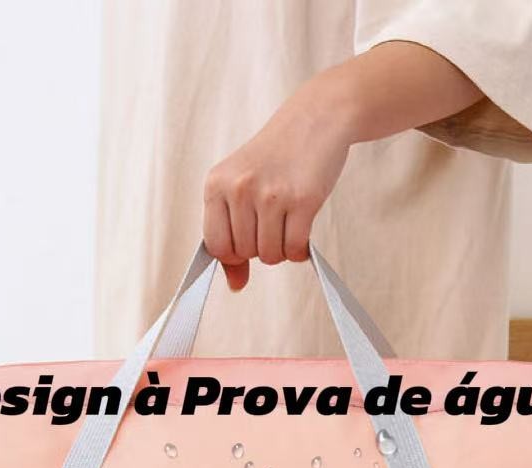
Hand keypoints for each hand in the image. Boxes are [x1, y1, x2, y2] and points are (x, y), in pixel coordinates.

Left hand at [203, 82, 351, 290]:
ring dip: (282, 249)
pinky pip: (295, 249)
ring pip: (270, 255)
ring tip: (287, 223)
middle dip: (261, 247)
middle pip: (246, 253)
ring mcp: (271, 194)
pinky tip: (302, 230)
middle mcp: (240, 188)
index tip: (248, 239)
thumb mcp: (241, 186)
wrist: (314, 119)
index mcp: (216, 184)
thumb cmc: (275, 158)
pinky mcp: (302, 200)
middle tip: (273, 222)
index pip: (217, 246)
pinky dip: (300, 250)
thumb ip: (231, 234)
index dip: (234, 252)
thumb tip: (235, 285)